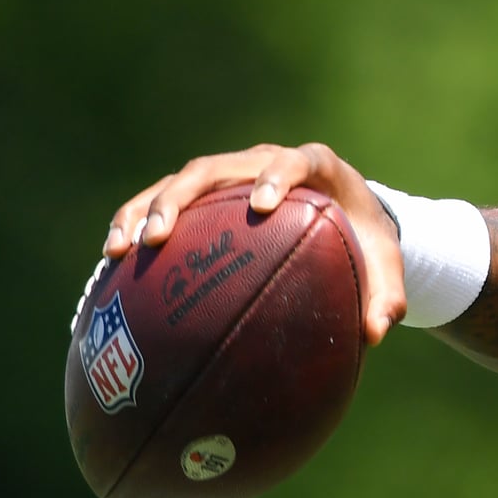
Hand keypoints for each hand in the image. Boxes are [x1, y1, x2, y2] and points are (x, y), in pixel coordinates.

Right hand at [102, 142, 406, 342]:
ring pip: (179, 181)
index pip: (293, 161)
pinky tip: (111, 264)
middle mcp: (264, 162)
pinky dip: (134, 225)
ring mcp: (232, 174)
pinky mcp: (208, 194)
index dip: (276, 176)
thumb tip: (374, 335)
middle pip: (216, 166)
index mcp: (315, 168)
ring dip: (145, 210)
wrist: (346, 213)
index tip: (263, 205)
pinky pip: (162, 202)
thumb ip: (386, 295)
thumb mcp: (385, 264)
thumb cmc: (365, 238)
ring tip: (120, 250)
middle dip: (182, 196)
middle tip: (160, 235)